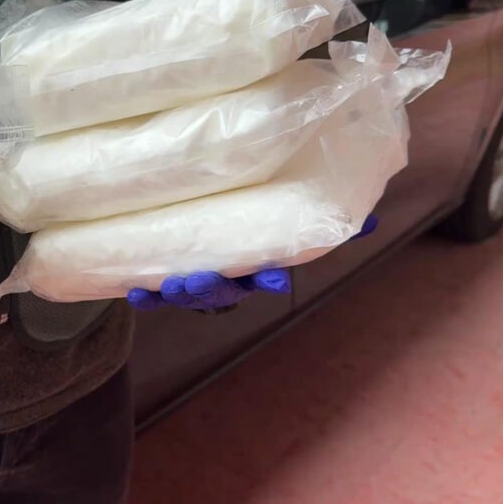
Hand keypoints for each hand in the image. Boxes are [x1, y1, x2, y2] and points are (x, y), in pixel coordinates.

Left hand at [127, 214, 378, 311]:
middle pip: (224, 290)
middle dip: (212, 289)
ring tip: (169, 284)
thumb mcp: (292, 209)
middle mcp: (230, 274)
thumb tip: (367, 221)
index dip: (269, 279)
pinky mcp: (164, 275)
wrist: (198, 209)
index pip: (266, 274)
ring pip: (191, 293)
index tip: (271, 279)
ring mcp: (198, 278)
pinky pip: (155, 291)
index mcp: (258, 262)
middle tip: (195, 281)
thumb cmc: (255, 212)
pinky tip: (134, 291)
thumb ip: (329, 218)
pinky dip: (146, 294)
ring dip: (180, 293)